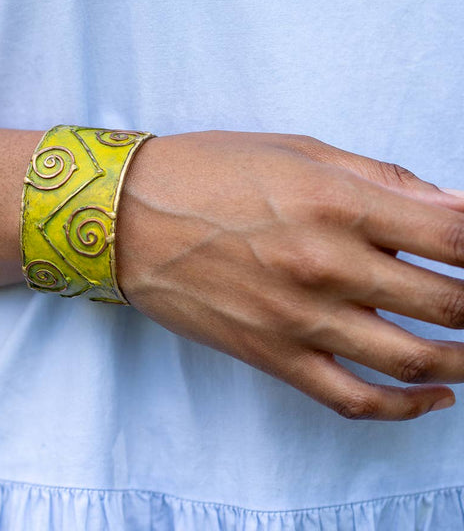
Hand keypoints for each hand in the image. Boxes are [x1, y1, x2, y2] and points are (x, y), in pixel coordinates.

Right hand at [115, 131, 463, 420]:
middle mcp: (325, 266)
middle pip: (448, 302)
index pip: (454, 237)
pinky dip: (405, 407)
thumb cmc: (207, 172)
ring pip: (413, 358)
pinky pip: (353, 398)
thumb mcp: (296, 151)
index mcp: (335, 204)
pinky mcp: (272, 356)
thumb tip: (455, 206)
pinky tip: (435, 397)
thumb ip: (381, 179)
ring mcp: (299, 319)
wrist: (128, 218)